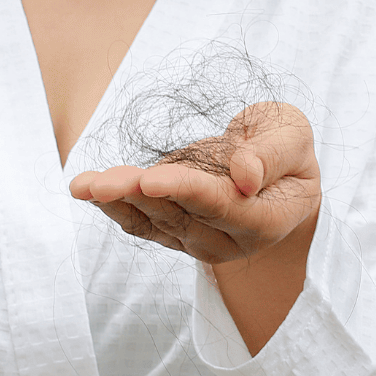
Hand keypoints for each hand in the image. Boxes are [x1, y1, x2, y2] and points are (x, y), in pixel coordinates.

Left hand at [68, 101, 320, 266]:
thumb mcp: (293, 137)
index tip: (151, 179)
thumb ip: (273, 155)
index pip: (222, 206)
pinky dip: (113, 206)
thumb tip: (245, 177)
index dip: (186, 191)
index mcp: (266, 219)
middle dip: (137, 195)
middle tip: (100, 183)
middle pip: (179, 217)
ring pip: (153, 222)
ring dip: (116, 202)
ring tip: (82, 186)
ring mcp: (199, 238)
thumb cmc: (286, 147)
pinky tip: (86, 190)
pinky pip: (141, 222)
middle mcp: (230, 238)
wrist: (277, 169)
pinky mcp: (175, 229)